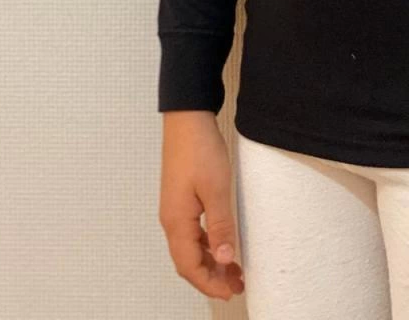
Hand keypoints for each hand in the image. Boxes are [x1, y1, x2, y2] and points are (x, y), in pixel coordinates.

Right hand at [159, 111, 245, 300]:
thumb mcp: (216, 188)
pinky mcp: (181, 200)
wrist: (187, 118)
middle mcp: (171, 220)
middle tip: (237, 285)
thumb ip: (221, 225)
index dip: (209, 283)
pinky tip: (223, 244)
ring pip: (190, 249)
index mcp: (176, 221)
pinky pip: (192, 234)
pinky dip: (207, 246)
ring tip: (235, 270)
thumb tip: (226, 258)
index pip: (189, 267)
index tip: (231, 290)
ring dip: (210, 262)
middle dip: (211, 277)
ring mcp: (175, 210)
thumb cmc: (200, 149)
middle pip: (187, 262)